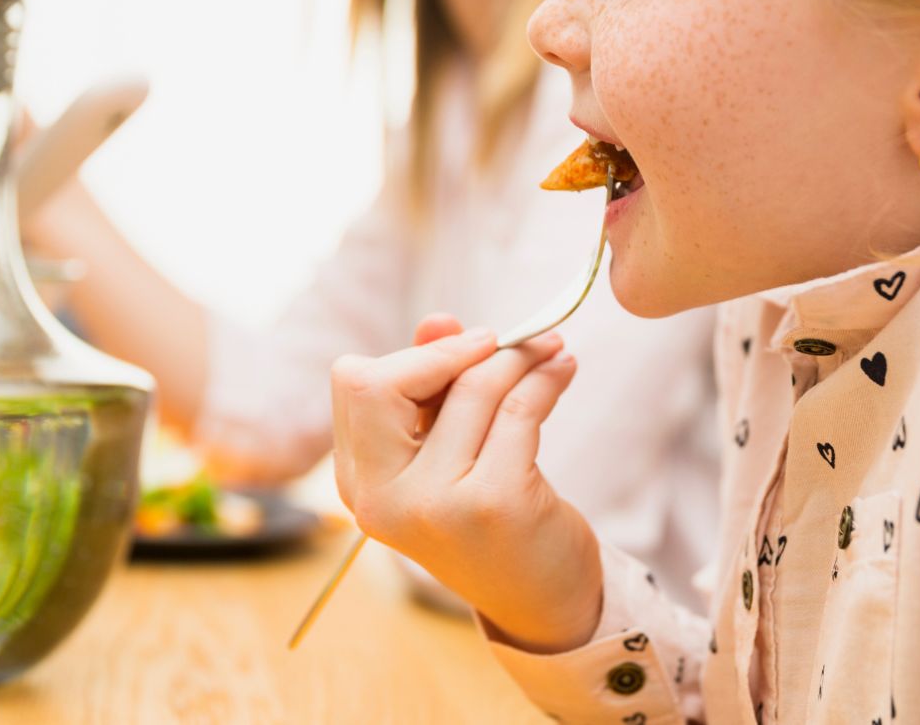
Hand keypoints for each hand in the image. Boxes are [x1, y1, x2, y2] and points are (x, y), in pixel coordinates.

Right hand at [331, 315, 603, 653]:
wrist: (538, 600)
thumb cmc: (489, 517)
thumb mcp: (447, 453)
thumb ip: (431, 390)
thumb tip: (439, 320)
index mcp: (358, 483)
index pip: (356, 385)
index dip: (413, 357)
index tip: (465, 346)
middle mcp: (383, 499)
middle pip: (385, 381)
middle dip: (453, 350)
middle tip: (504, 343)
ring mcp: (435, 504)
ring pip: (471, 388)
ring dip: (519, 357)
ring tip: (550, 349)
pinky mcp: (494, 502)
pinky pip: (519, 409)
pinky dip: (546, 379)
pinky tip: (562, 371)